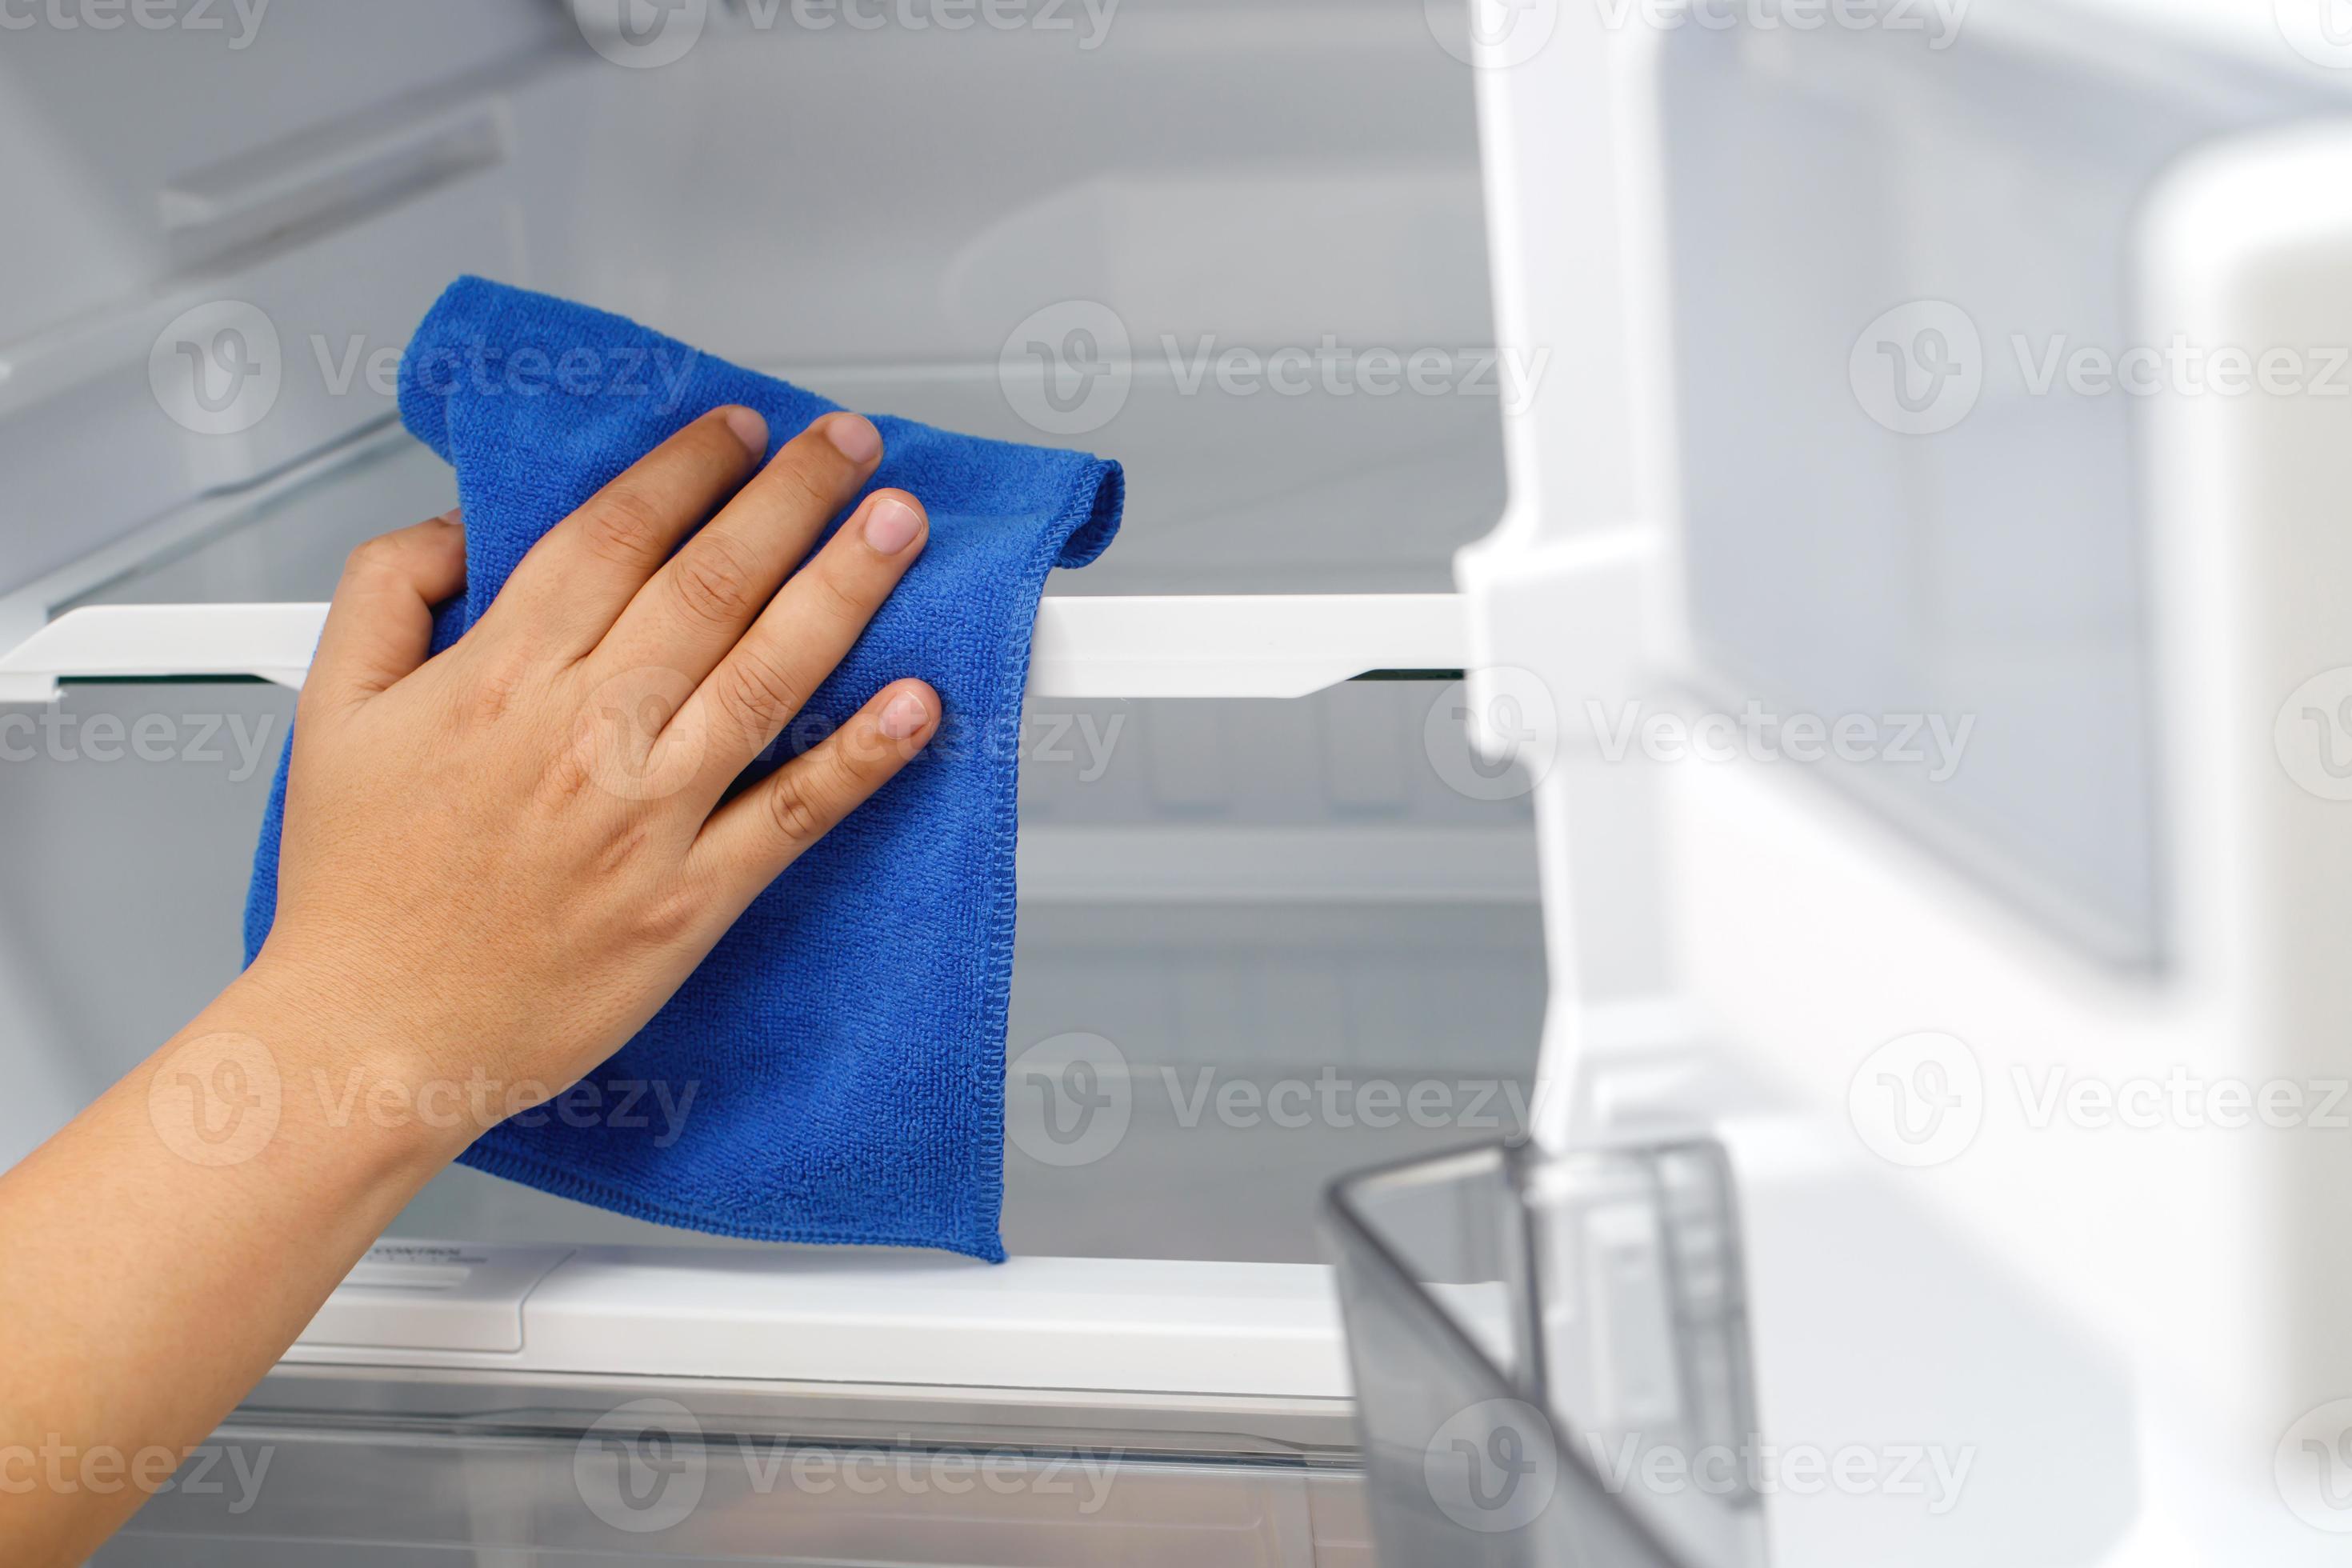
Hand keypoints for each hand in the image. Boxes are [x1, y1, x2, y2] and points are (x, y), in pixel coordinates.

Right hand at [248, 405, 939, 1139]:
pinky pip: (793, 813)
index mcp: (500, 675)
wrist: (370, 1036)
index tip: (736, 430)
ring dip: (845, 589)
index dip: (688, 468)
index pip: (615, 534)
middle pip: (711, 582)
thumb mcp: (329, 708)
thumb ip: (387, 590)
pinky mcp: (691, 900)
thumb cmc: (357, 887)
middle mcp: (584, 733)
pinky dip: (863, 756)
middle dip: (792, 497)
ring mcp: (646, 816)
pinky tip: (918, 703)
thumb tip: (459, 526)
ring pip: (766, 674)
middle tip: (847, 445)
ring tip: (898, 525)